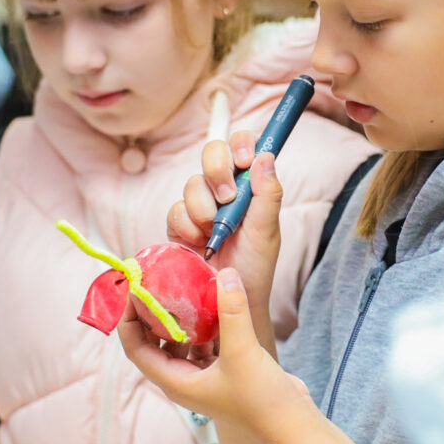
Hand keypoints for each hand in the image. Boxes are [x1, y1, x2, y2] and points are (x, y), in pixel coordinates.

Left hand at [120, 267, 308, 430]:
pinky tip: (214, 303)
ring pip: (181, 341)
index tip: (133, 291)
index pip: (136, 349)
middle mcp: (184, 380)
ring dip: (181, 317)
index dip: (129, 320)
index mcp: (175, 382)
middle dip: (153, 314)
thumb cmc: (260, 399)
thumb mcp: (242, 351)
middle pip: (155, 343)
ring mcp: (204, 376)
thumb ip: (231, 311)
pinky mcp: (224, 370)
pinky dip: (205, 324)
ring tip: (182, 287)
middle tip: (155, 283)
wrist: (291, 424)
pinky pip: (205, 342)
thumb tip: (225, 274)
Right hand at [169, 143, 282, 345]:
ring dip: (204, 208)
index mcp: (250, 184)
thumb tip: (266, 155)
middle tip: (228, 197)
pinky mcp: (180, 224)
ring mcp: (200, 205)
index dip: (240, 144)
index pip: (242, 146)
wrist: (228, 299)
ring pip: (192, 183)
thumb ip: (268, 193)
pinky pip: (175, 210)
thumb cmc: (254, 265)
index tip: (244, 160)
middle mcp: (224, 189)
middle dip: (217, 171)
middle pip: (211, 153)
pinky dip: (187, 226)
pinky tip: (198, 242)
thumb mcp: (267, 230)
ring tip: (215, 232)